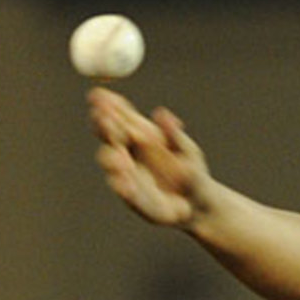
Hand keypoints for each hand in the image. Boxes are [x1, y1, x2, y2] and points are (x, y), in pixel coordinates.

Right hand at [87, 87, 210, 226]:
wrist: (200, 204)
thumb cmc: (192, 172)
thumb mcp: (188, 151)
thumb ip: (175, 135)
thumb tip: (162, 113)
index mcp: (140, 137)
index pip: (119, 117)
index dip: (108, 105)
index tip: (99, 95)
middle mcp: (128, 153)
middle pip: (108, 136)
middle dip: (103, 126)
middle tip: (103, 117)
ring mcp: (128, 175)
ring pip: (110, 162)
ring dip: (111, 156)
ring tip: (120, 155)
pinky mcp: (134, 199)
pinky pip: (125, 193)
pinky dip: (122, 186)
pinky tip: (124, 182)